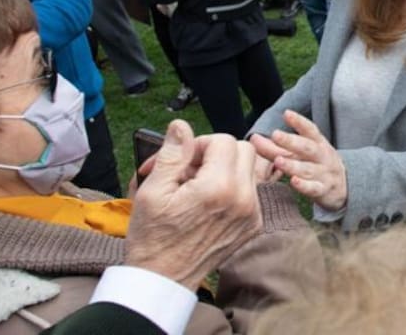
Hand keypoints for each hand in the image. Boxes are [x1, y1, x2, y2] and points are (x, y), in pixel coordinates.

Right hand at [126, 121, 261, 290]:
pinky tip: (208, 201)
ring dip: (226, 168)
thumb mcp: (152, 190)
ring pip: (249, 169)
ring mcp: (252, 215)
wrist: (163, 280)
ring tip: (197, 185)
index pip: (224, 140)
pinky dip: (232, 187)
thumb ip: (171, 153)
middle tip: (190, 168)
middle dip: (217, 152)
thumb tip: (181, 126)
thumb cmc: (153, 237)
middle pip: (244, 150)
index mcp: (219, 188)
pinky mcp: (253, 226)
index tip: (182, 160)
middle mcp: (243, 199)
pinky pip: (250, 191)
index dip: (200, 144)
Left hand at [250, 110, 347, 211]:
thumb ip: (276, 147)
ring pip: (307, 168)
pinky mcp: (323, 190)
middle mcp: (321, 156)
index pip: (309, 130)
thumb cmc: (316, 164)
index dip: (299, 122)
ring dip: (293, 165)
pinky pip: (314, 188)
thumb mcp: (302, 153)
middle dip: (291, 141)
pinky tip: (294, 182)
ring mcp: (323, 173)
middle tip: (275, 135)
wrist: (345, 186)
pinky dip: (304, 186)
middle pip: (307, 147)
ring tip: (278, 161)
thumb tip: (253, 139)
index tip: (287, 114)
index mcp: (318, 143)